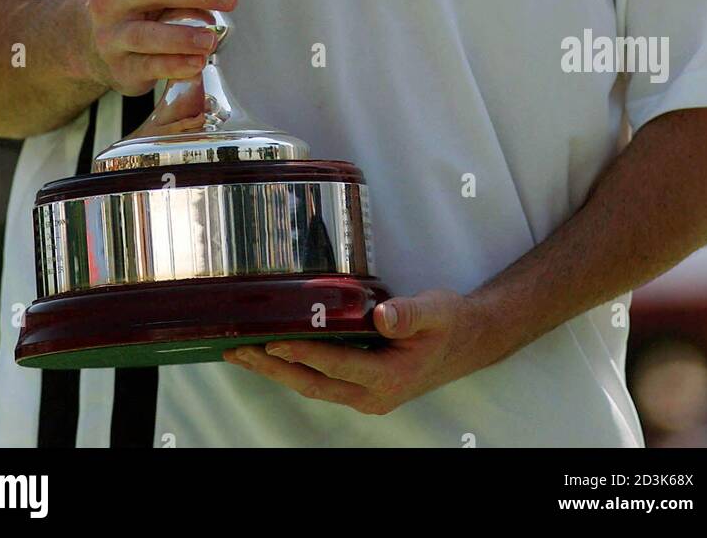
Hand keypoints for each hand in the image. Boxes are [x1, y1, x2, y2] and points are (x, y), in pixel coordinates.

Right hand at [83, 0, 264, 101]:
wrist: (105, 50)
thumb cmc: (145, 5)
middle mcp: (108, 1)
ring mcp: (111, 36)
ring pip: (145, 34)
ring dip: (182, 35)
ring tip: (211, 38)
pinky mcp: (122, 67)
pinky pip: (148, 66)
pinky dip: (175, 65)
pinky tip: (197, 62)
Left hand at [223, 289, 495, 414]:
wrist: (467, 342)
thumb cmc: (449, 323)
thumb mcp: (435, 310)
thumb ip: (409, 314)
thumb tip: (382, 317)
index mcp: (390, 377)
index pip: (336, 364)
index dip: (302, 351)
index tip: (272, 338)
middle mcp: (373, 394)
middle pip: (313, 383)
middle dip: (273, 367)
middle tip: (238, 350)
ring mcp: (365, 395)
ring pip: (312, 386)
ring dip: (277, 371)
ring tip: (242, 354)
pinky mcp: (361, 387)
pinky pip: (320, 381)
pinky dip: (293, 368)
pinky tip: (273, 354)